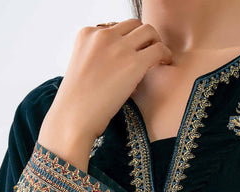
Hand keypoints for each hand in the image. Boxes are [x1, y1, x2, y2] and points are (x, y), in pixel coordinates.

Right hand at [38, 19, 171, 171]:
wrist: (74, 118)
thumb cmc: (76, 102)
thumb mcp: (80, 67)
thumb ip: (96, 57)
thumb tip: (118, 61)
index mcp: (87, 34)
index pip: (114, 27)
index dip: (124, 40)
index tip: (129, 53)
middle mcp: (103, 35)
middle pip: (133, 25)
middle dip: (142, 37)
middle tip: (147, 53)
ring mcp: (119, 48)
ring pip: (148, 31)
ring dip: (155, 42)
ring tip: (157, 57)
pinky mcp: (134, 63)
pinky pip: (158, 49)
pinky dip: (165, 54)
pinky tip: (164, 63)